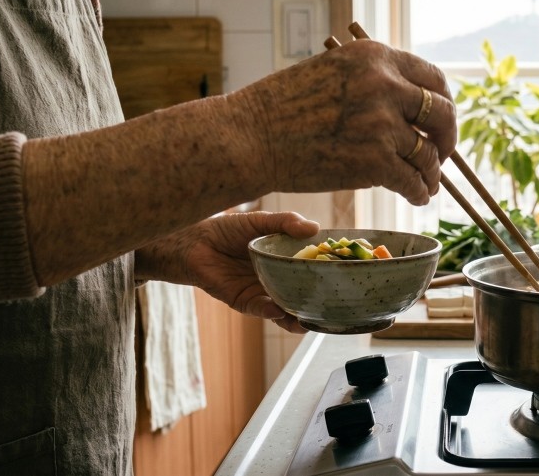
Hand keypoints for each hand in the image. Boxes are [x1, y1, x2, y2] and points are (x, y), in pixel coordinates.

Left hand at [138, 211, 319, 332]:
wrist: (193, 241)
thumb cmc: (226, 228)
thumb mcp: (262, 221)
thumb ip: (286, 222)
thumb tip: (314, 227)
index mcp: (284, 260)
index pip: (310, 270)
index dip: (326, 275)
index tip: (345, 277)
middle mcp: (276, 279)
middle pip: (302, 295)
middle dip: (317, 303)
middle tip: (334, 306)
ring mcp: (261, 291)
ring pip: (285, 309)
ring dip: (297, 316)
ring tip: (309, 319)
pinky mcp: (243, 301)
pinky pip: (261, 310)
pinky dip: (272, 311)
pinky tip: (280, 310)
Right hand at [239, 39, 456, 204]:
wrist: (247, 137)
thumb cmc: (281, 108)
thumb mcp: (332, 70)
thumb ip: (372, 79)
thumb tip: (412, 104)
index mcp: (375, 56)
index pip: (432, 78)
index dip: (442, 102)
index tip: (438, 121)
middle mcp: (384, 84)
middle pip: (442, 113)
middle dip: (447, 137)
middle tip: (440, 154)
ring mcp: (382, 123)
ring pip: (429, 152)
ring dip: (431, 172)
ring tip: (426, 182)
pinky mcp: (375, 161)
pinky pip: (414, 180)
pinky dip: (419, 192)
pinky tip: (416, 196)